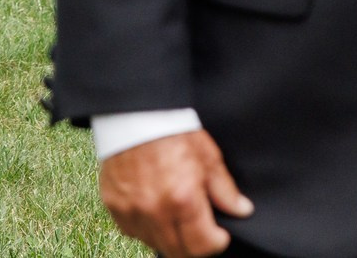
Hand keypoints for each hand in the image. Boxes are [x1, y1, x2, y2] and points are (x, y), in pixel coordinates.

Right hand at [99, 130, 253, 255]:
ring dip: (169, 237)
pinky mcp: (114, 205)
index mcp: (182, 199)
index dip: (216, 243)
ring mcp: (131, 210)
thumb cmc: (172, 130)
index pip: (202, 247)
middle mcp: (155, 211)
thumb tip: (242, 210)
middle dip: (194, 245)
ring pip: (154, 243)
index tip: (219, 234)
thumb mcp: (207, 156)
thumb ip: (225, 189)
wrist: (134, 112)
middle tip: (200, 229)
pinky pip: (133, 230)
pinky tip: (154, 209)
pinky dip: (145, 227)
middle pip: (178, 252)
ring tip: (176, 215)